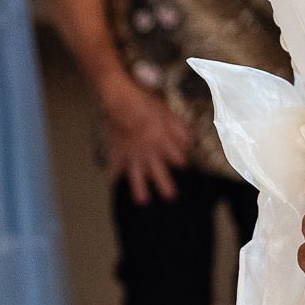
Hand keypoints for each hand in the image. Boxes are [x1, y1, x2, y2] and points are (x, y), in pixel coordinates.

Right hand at [101, 78, 192, 202]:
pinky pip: (114, 167)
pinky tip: (113, 182)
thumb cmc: (146, 105)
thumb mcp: (167, 113)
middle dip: (165, 185)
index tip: (182, 166)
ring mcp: (132, 155)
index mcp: (164, 143)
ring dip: (140, 189)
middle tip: (170, 197)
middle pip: (159, 173)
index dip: (180, 161)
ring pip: (137, 176)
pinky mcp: (117, 152)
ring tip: (143, 201)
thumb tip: (191, 140)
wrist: (122, 102)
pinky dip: (113, 175)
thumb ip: (180, 128)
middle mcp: (149, 153)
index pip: (176, 157)